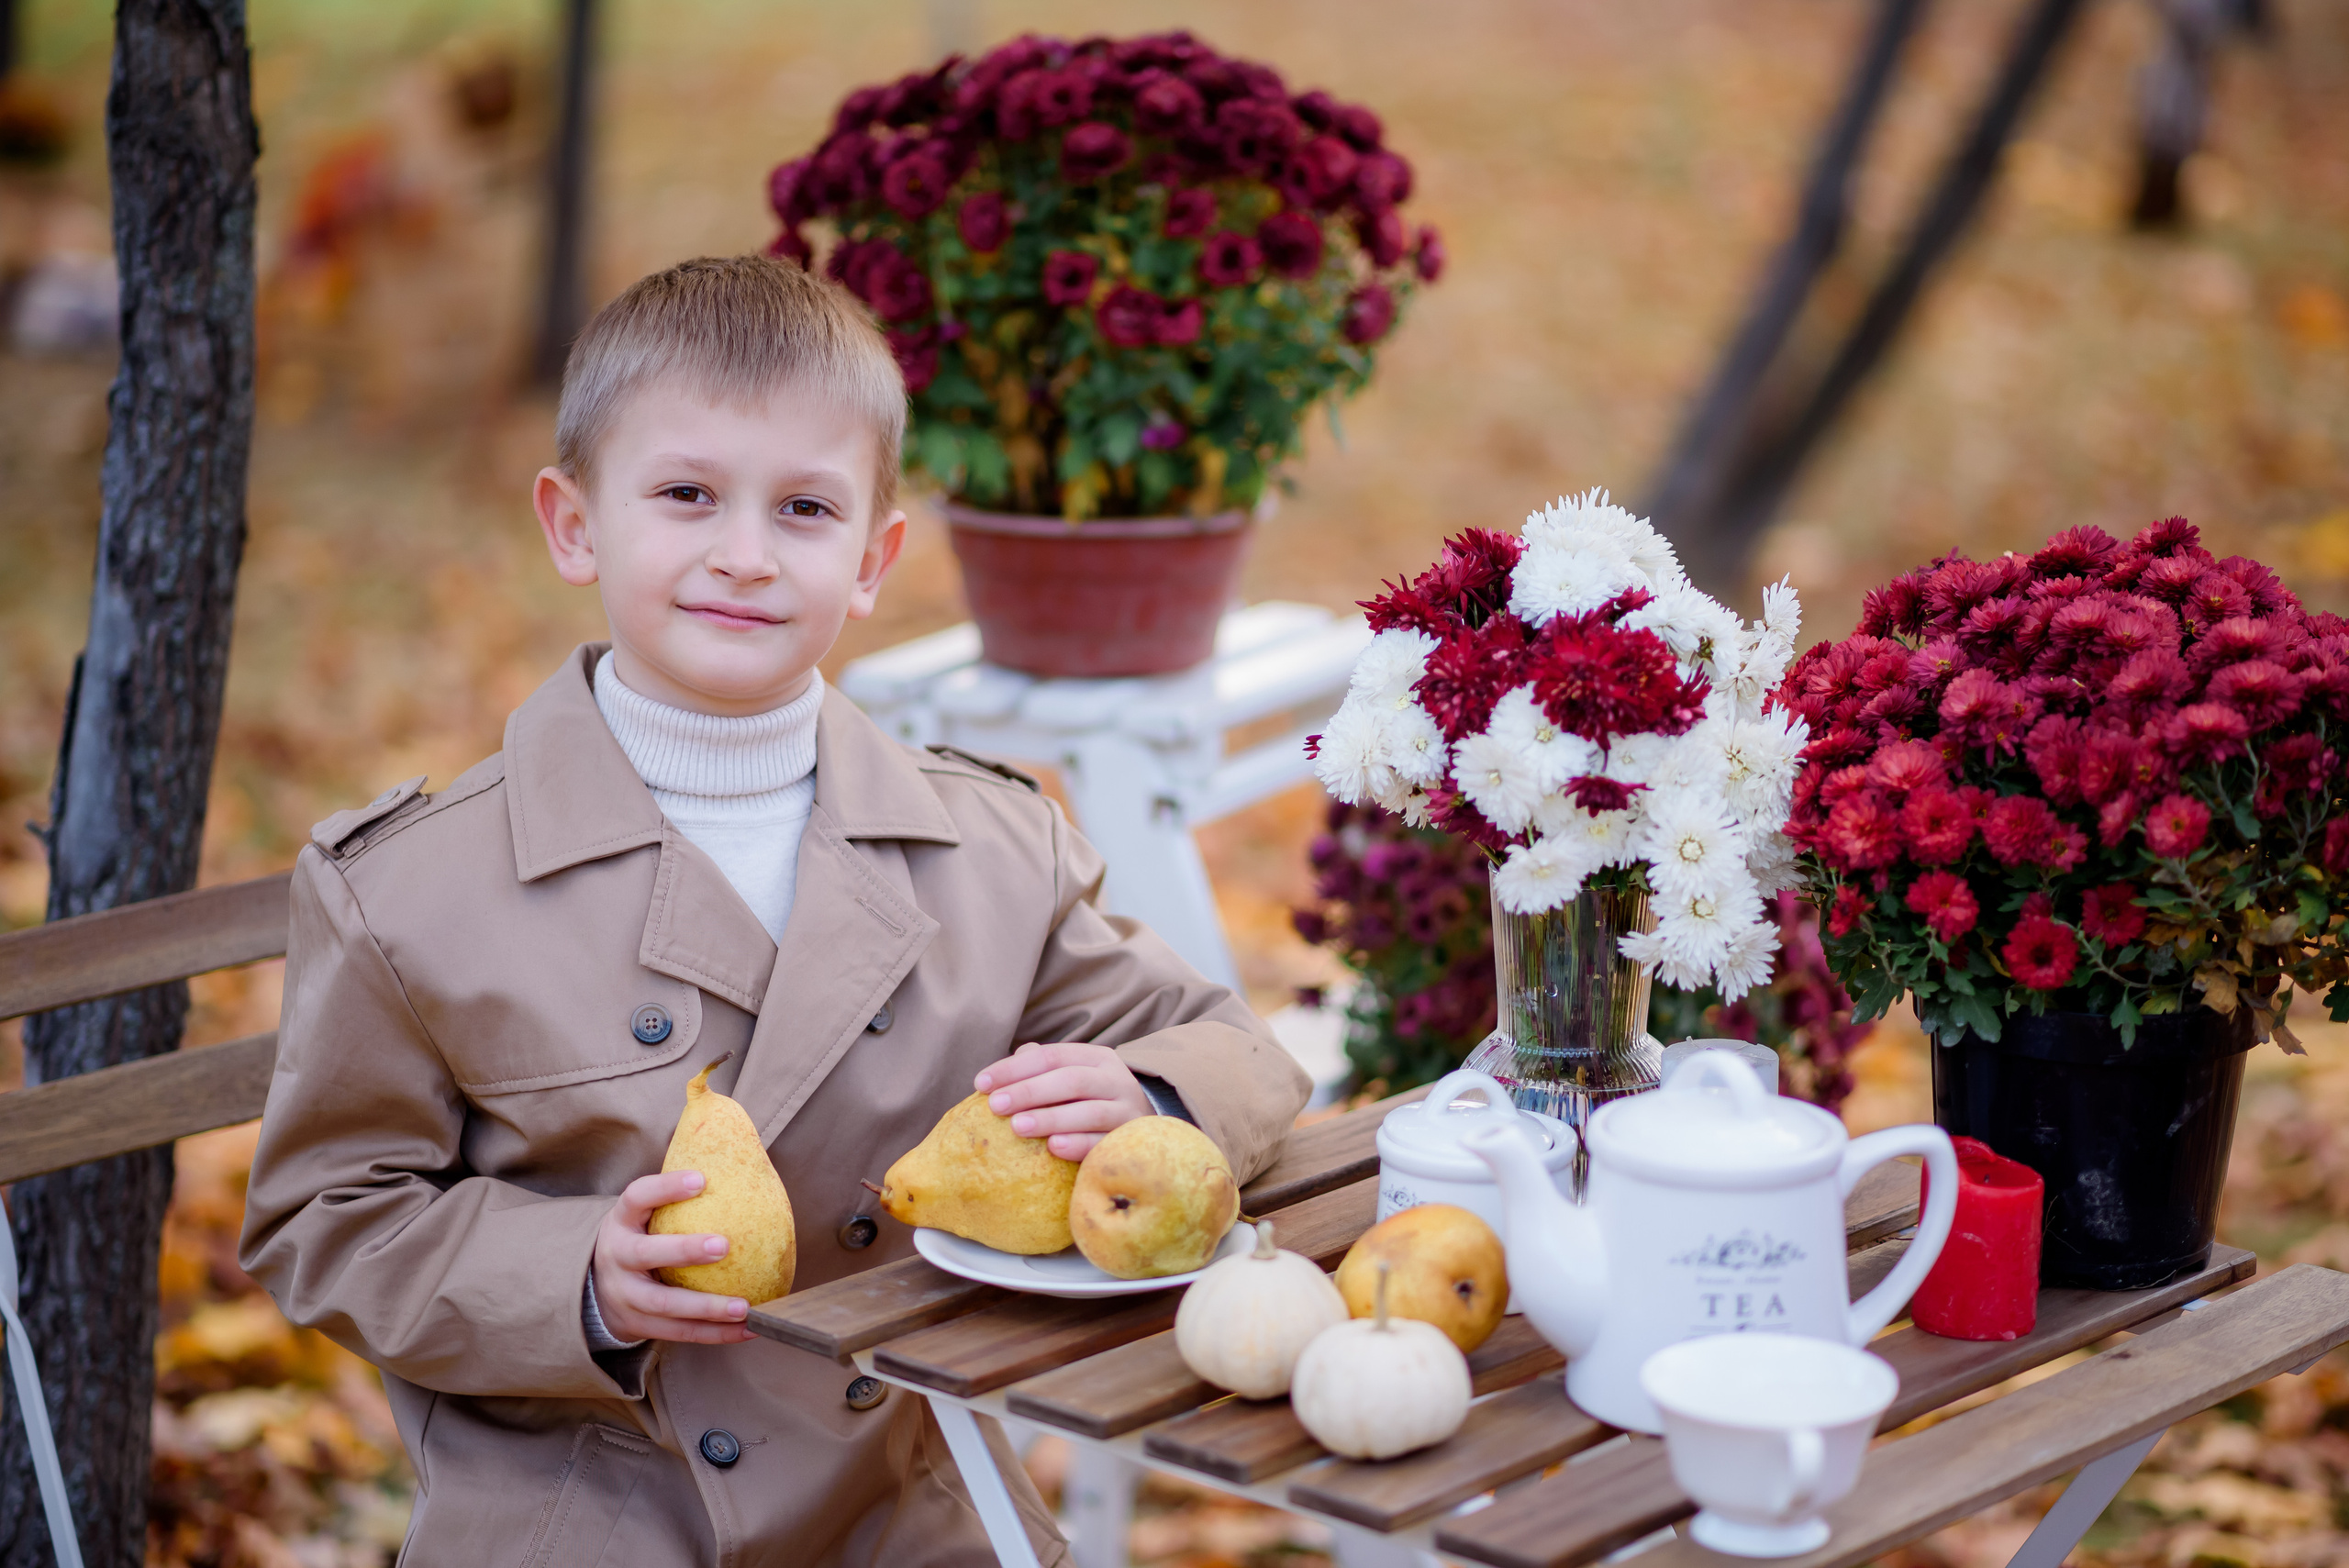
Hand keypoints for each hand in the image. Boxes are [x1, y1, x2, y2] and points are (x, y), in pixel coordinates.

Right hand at [589, 1171, 755, 1345]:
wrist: (596, 1288)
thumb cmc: (639, 1237)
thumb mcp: (643, 1214)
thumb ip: (675, 1193)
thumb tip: (736, 1148)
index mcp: (621, 1222)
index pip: (637, 1197)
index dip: (665, 1188)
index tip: (701, 1179)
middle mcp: (617, 1258)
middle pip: (645, 1255)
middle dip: (683, 1250)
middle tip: (724, 1244)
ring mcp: (625, 1296)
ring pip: (664, 1305)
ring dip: (706, 1307)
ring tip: (744, 1307)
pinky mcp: (639, 1326)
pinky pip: (681, 1333)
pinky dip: (716, 1334)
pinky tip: (751, 1327)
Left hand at [975, 1042, 1152, 1160]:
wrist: (1146, 1132)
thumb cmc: (1092, 1103)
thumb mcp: (1071, 1079)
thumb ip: (1039, 1071)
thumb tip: (998, 1075)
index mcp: (1096, 1058)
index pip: (1052, 1056)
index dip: (1015, 1068)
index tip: (981, 1083)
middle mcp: (1115, 1079)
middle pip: (1071, 1080)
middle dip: (1030, 1091)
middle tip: (995, 1105)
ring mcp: (1127, 1110)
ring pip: (1089, 1111)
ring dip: (1051, 1118)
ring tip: (1017, 1127)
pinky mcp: (1131, 1141)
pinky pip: (1104, 1143)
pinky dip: (1079, 1144)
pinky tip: (1053, 1148)